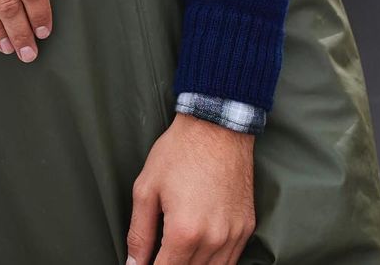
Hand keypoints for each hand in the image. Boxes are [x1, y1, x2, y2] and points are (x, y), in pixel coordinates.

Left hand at [126, 113, 256, 263]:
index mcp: (185, 231)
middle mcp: (213, 240)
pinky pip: (231, 260)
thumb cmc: (179, 152)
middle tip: (158, 253)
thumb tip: (133, 264)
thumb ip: (139, 233)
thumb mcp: (146, 188)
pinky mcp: (246, 229)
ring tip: (176, 251)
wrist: (216, 127)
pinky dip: (214, 261)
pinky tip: (199, 249)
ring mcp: (234, 236)